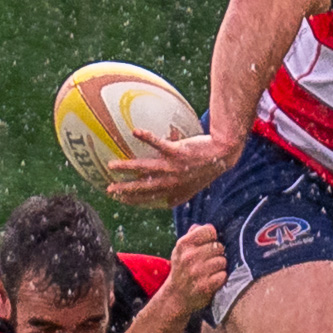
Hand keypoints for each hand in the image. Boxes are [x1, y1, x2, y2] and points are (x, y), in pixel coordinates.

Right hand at [107, 131, 242, 207]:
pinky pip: (159, 144)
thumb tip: (167, 195)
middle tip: (109, 190)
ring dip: (127, 167)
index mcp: (175, 191)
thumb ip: (178, 187)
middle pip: (144, 187)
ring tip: (111, 166)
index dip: (134, 200)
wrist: (223, 155)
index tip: (120, 199)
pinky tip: (134, 132)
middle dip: (125, 190)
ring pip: (146, 168)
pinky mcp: (178, 152)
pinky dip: (147, 138)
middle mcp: (172, 182)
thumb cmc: (207, 167)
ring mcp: (174, 167)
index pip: (150, 199)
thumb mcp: (192, 184)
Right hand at [164, 225, 228, 311]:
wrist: (176, 297)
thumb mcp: (181, 250)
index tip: (208, 245)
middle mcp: (189, 257)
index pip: (209, 230)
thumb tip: (209, 226)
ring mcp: (197, 272)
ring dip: (220, 267)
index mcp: (183, 244)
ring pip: (222, 261)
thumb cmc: (182, 269)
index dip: (212, 237)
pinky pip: (223, 275)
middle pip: (219, 246)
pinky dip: (221, 278)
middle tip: (210, 261)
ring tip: (211, 271)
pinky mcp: (205, 286)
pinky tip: (213, 280)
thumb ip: (193, 235)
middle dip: (217, 254)